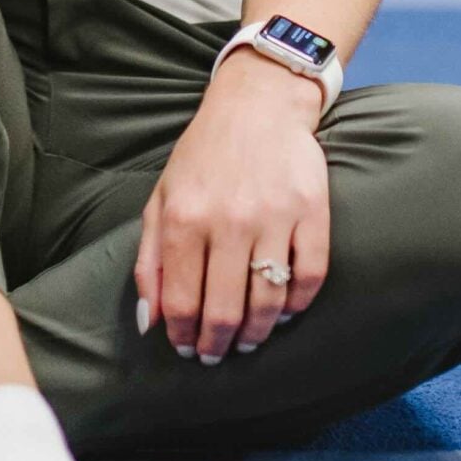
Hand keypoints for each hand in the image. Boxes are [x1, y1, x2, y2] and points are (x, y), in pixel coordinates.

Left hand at [134, 53, 329, 361]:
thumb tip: (149, 322)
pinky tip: (285, 313)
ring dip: (257, 334)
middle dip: (218, 344)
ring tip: (249, 341)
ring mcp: (272, 216)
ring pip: (268, 301)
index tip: (188, 349)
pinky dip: (298, 305)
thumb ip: (149, 261)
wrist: (256, 105)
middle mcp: (227, 220)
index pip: (181, 301)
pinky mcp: (311, 211)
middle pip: (224, 310)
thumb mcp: (160, 200)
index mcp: (183, 218)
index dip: (184, 336)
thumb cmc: (203, 157)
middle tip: (218, 355)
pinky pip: (310, 276)